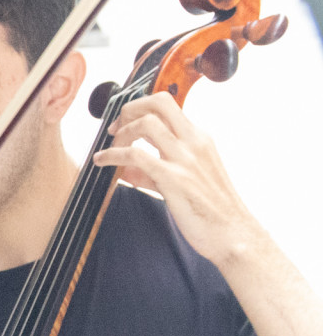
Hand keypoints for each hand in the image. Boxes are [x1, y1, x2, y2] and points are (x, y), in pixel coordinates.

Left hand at [95, 93, 259, 266]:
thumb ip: (153, 171)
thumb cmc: (210, 211)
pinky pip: (136, 155)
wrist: (233, 234)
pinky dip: (112, 155)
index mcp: (199, 139)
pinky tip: (101, 162)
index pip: (168, 106)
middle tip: (114, 129)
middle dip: (130, 109)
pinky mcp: (174, 179)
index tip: (123, 124)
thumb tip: (125, 169)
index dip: (139, 109)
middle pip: (160, 102)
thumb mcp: (184, 181)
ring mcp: (185, 159)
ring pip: (147, 123)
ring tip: (108, 150)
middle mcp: (195, 143)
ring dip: (121, 133)